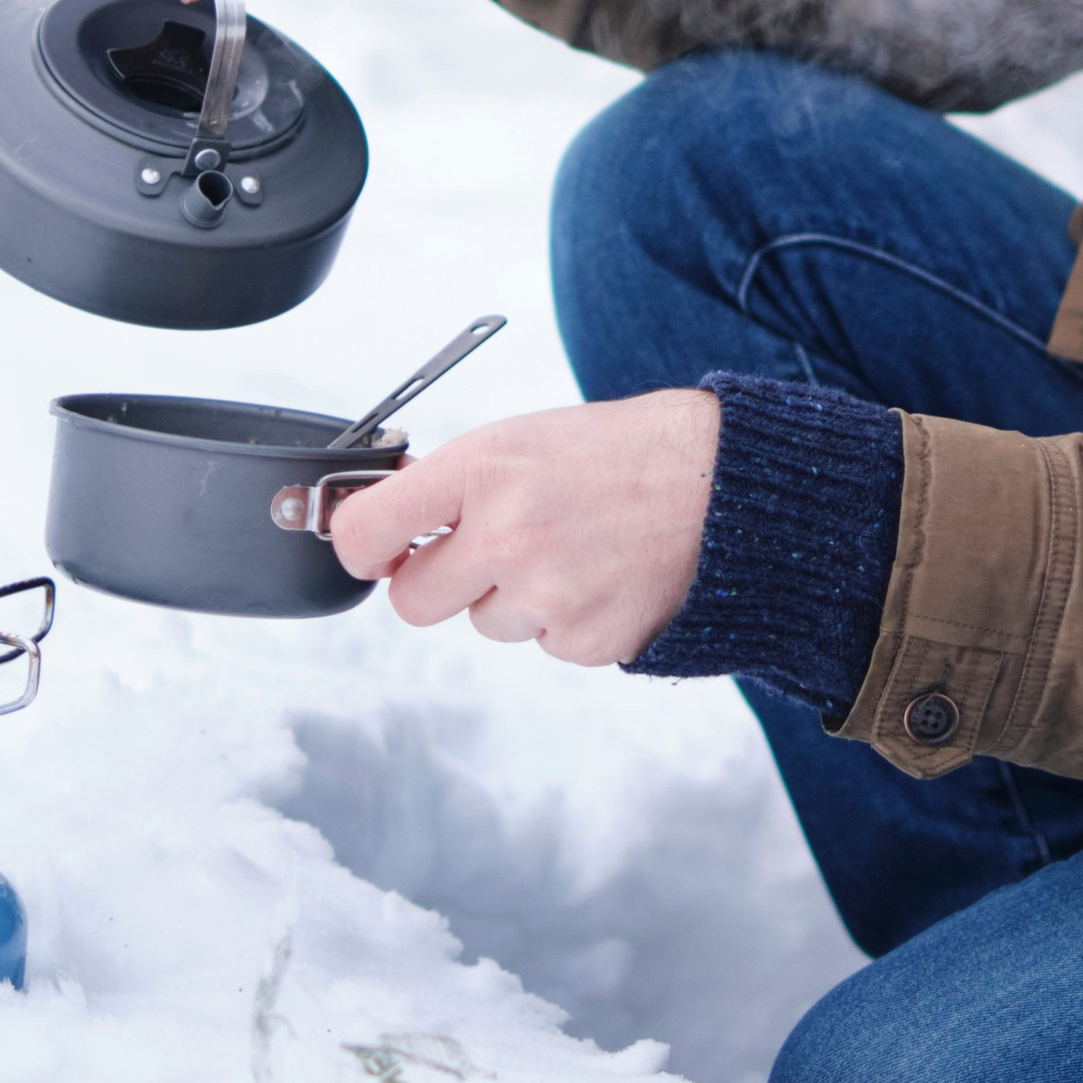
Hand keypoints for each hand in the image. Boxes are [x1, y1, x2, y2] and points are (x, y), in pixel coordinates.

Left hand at [329, 394, 720, 663]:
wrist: (724, 483)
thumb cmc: (623, 452)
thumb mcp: (523, 439)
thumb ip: (454, 482)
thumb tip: (386, 524)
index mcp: (482, 471)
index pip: (364, 531)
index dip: (357, 544)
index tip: (372, 548)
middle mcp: (506, 536)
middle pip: (412, 601)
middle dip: (435, 581)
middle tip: (479, 552)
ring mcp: (546, 595)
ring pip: (485, 623)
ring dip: (513, 596)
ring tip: (572, 546)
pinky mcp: (586, 640)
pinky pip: (543, 643)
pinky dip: (565, 617)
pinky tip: (602, 573)